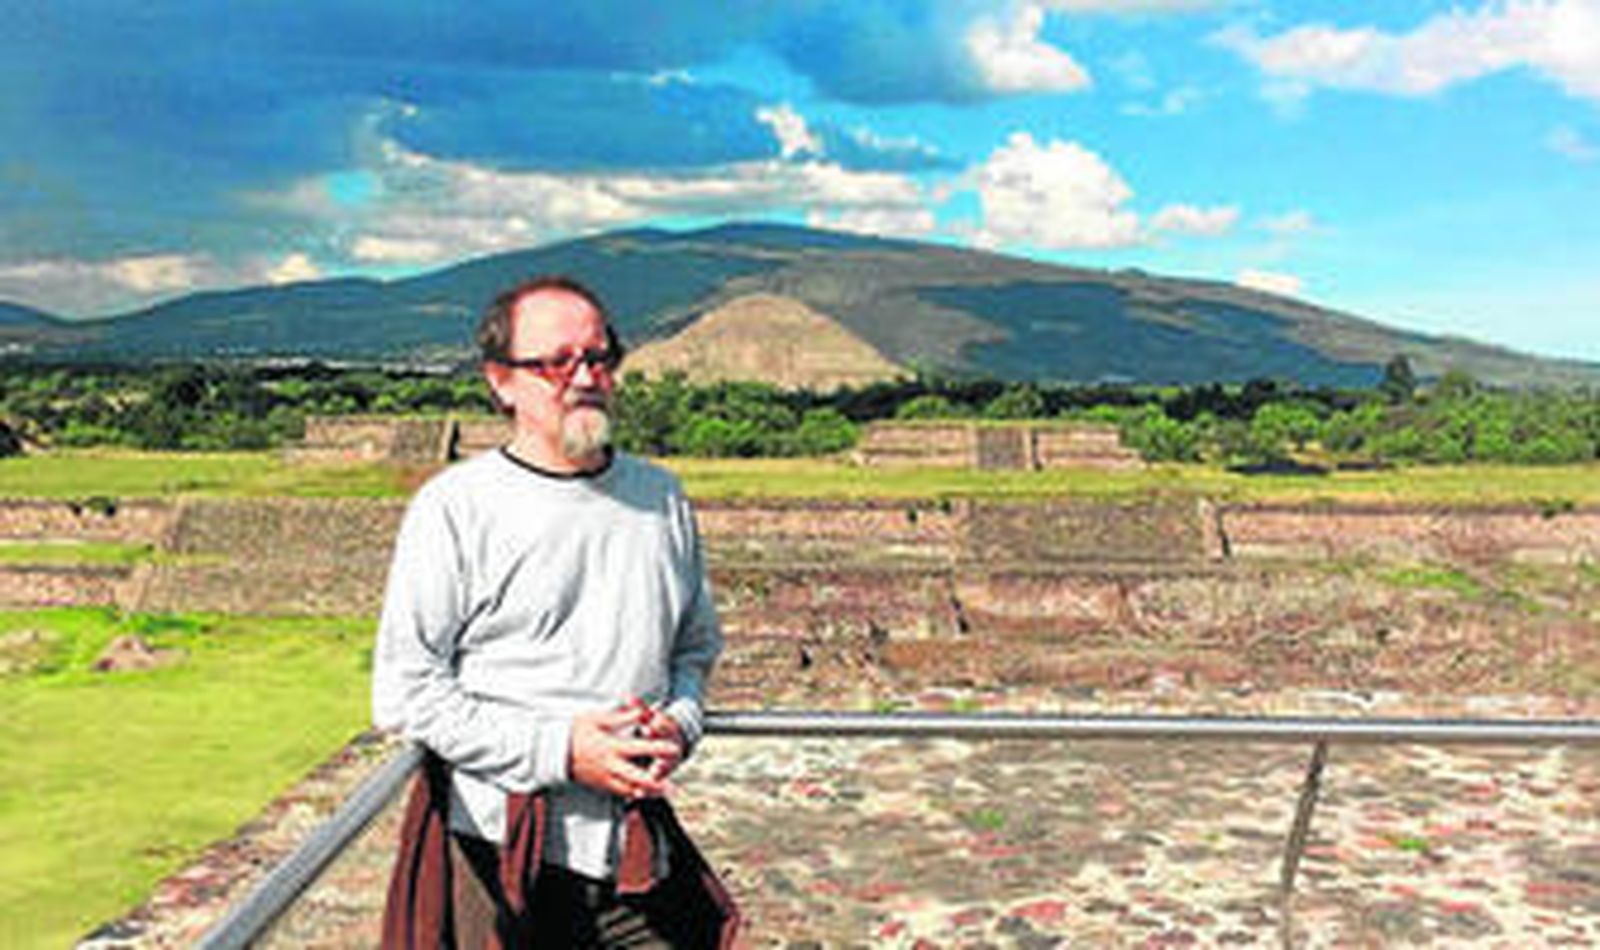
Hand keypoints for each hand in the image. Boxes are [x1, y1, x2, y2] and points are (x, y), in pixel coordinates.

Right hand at [568, 700, 682, 799]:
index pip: (639, 748)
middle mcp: (610, 765)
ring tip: (663, 793)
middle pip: (637, 777)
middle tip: (673, 786)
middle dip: (656, 783)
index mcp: (611, 747)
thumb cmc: (576, 731)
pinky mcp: (600, 784)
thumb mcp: (597, 719)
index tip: (674, 748)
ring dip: (648, 792)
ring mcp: (605, 777)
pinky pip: (619, 792)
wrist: (554, 751)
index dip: (658, 748)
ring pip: (630, 789)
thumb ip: (622, 717)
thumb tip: (641, 711)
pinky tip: (643, 795)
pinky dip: (633, 794)